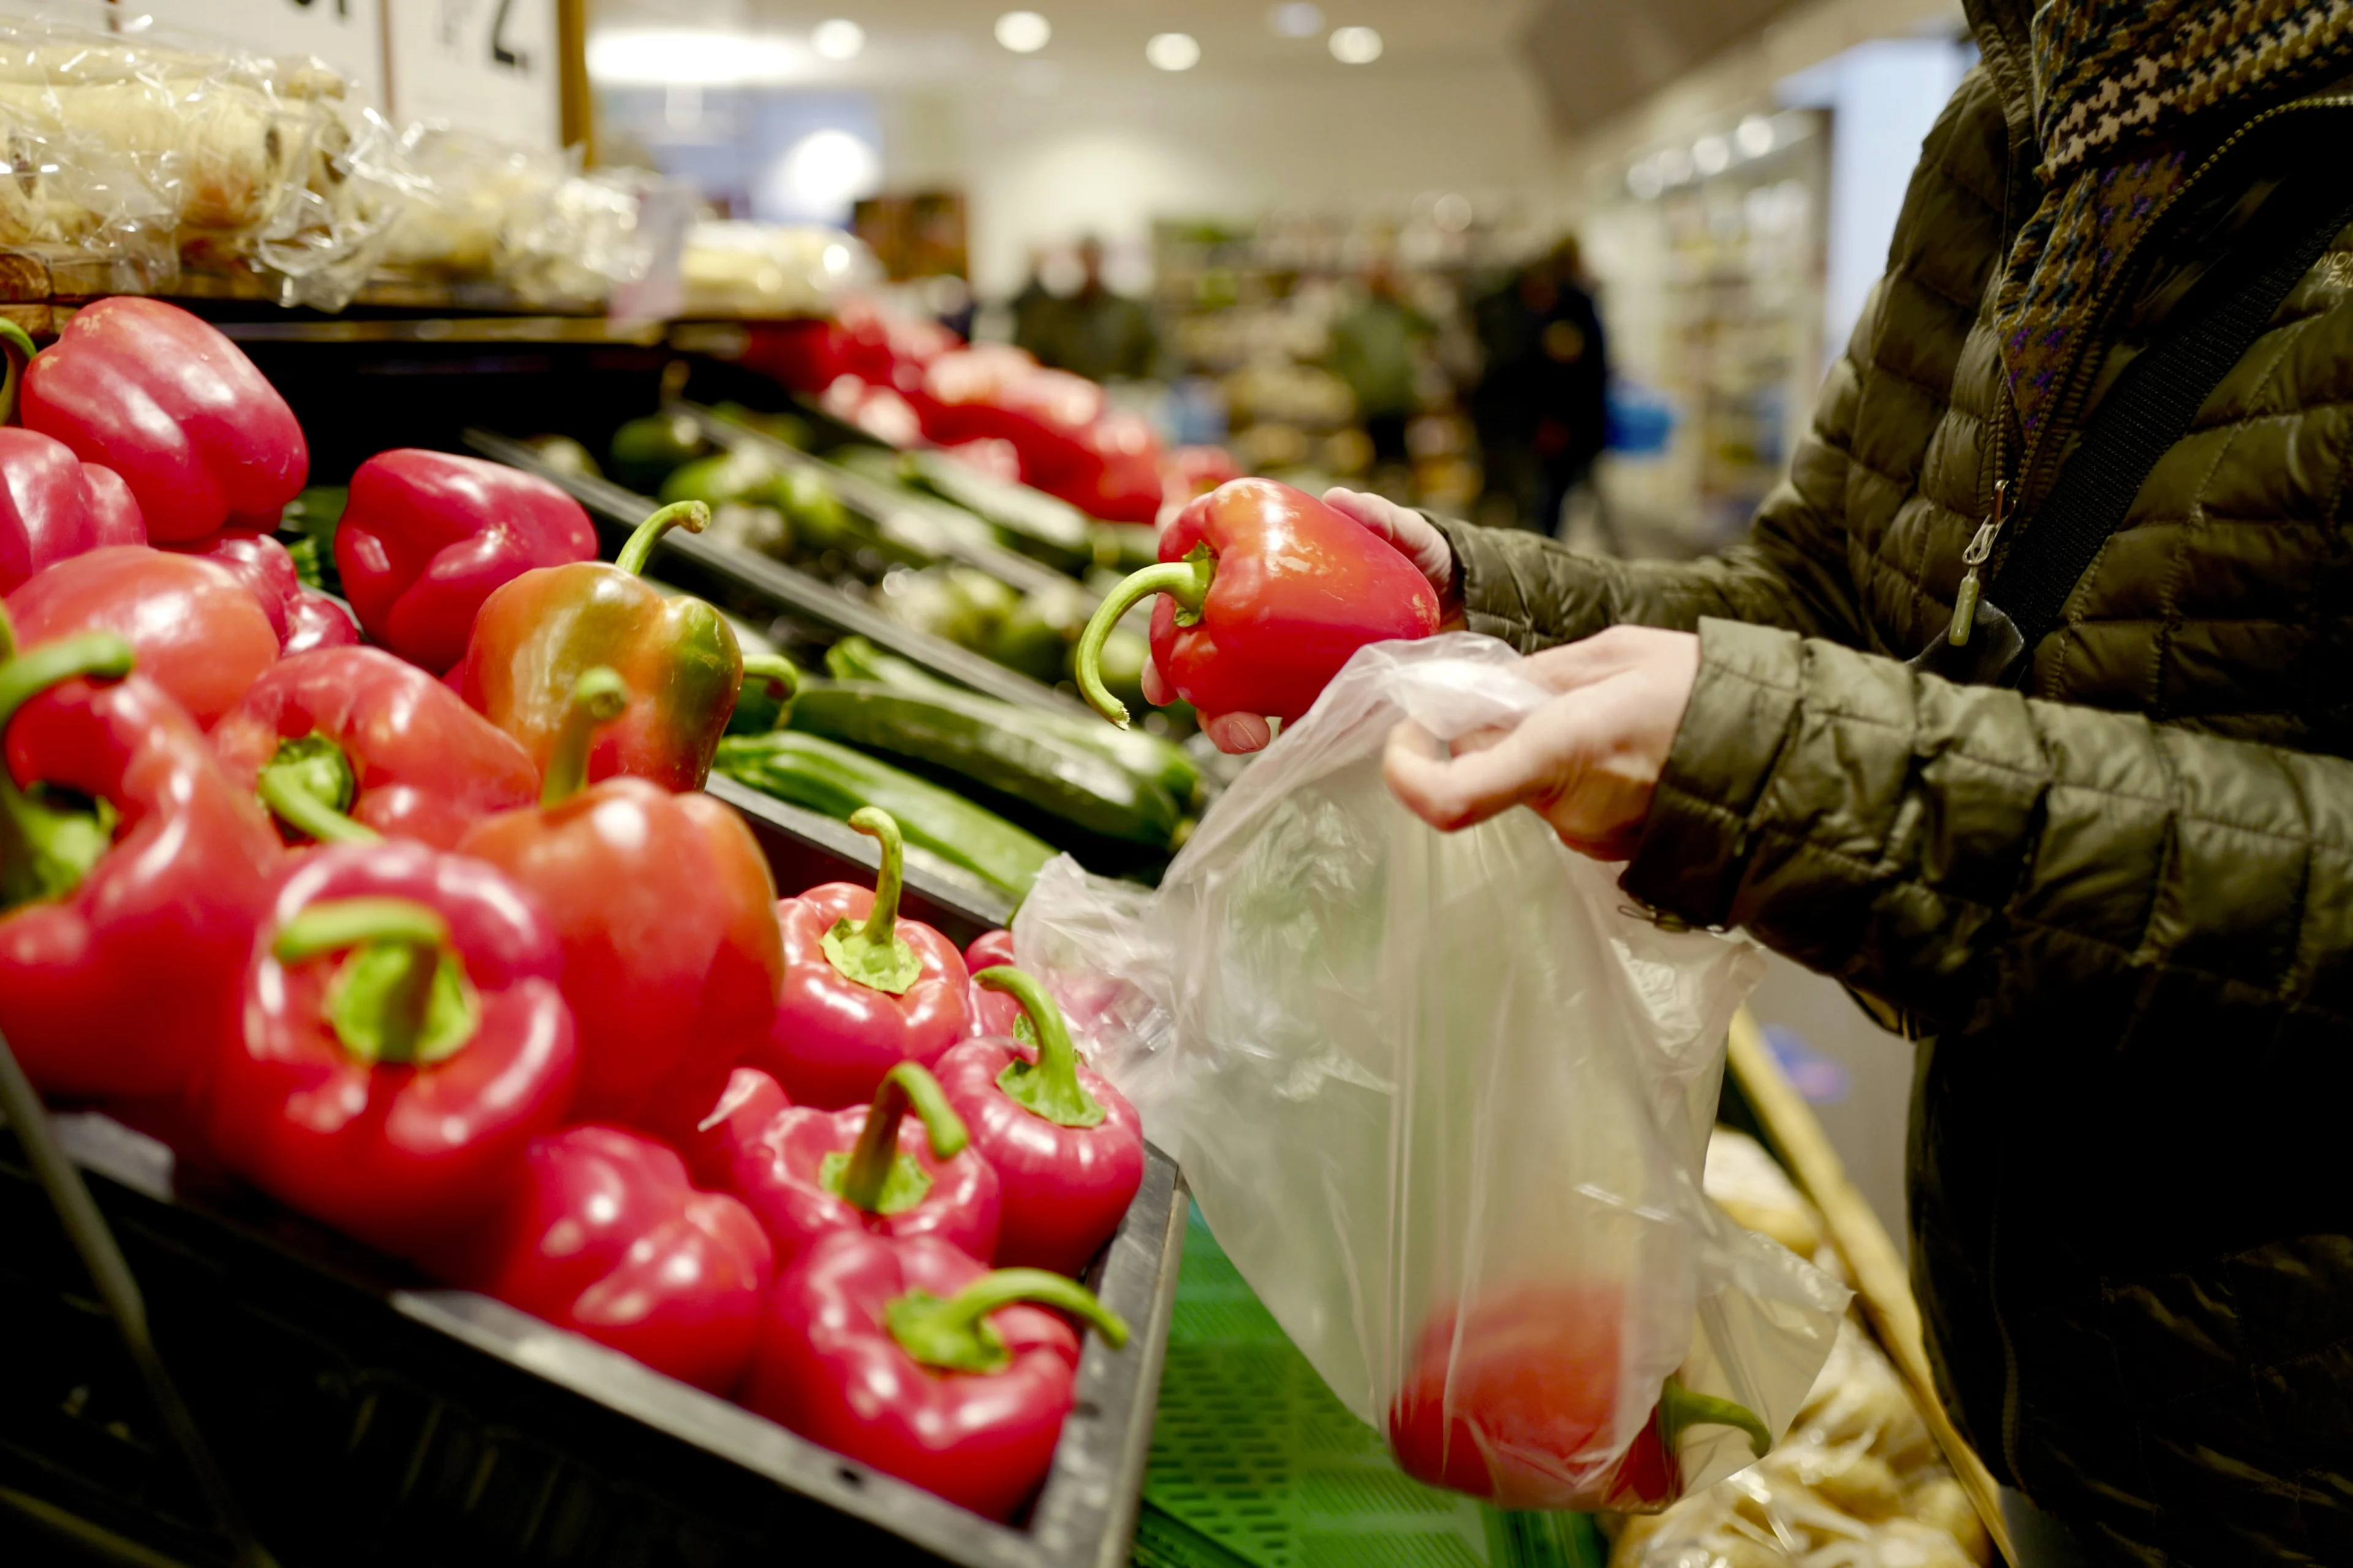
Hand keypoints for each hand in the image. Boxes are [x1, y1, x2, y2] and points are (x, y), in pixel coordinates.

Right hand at [1148, 487, 1462, 753]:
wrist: (1466, 607)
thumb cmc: (1423, 559)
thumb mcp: (1407, 536)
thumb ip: (1380, 519)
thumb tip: (1340, 500)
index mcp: (1263, 567)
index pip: (1195, 582)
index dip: (1163, 609)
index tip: (1156, 630)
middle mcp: (1264, 615)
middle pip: (1198, 644)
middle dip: (1176, 677)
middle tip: (1175, 700)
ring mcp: (1285, 659)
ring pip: (1230, 691)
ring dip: (1222, 720)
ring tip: (1247, 738)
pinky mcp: (1314, 695)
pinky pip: (1282, 718)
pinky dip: (1272, 735)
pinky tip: (1277, 748)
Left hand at [1381, 626, 1698, 859]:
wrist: (1789, 758)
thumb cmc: (1703, 693)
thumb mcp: (1615, 654)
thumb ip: (1534, 678)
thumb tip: (1473, 699)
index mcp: (1560, 753)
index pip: (1450, 797)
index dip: (1407, 774)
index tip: (1405, 738)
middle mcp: (1566, 808)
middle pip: (1486, 773)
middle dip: (1492, 733)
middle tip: (1538, 690)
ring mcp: (1587, 836)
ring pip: (1525, 786)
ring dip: (1537, 749)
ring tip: (1601, 712)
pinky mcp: (1607, 848)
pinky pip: (1562, 802)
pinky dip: (1569, 771)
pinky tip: (1619, 743)